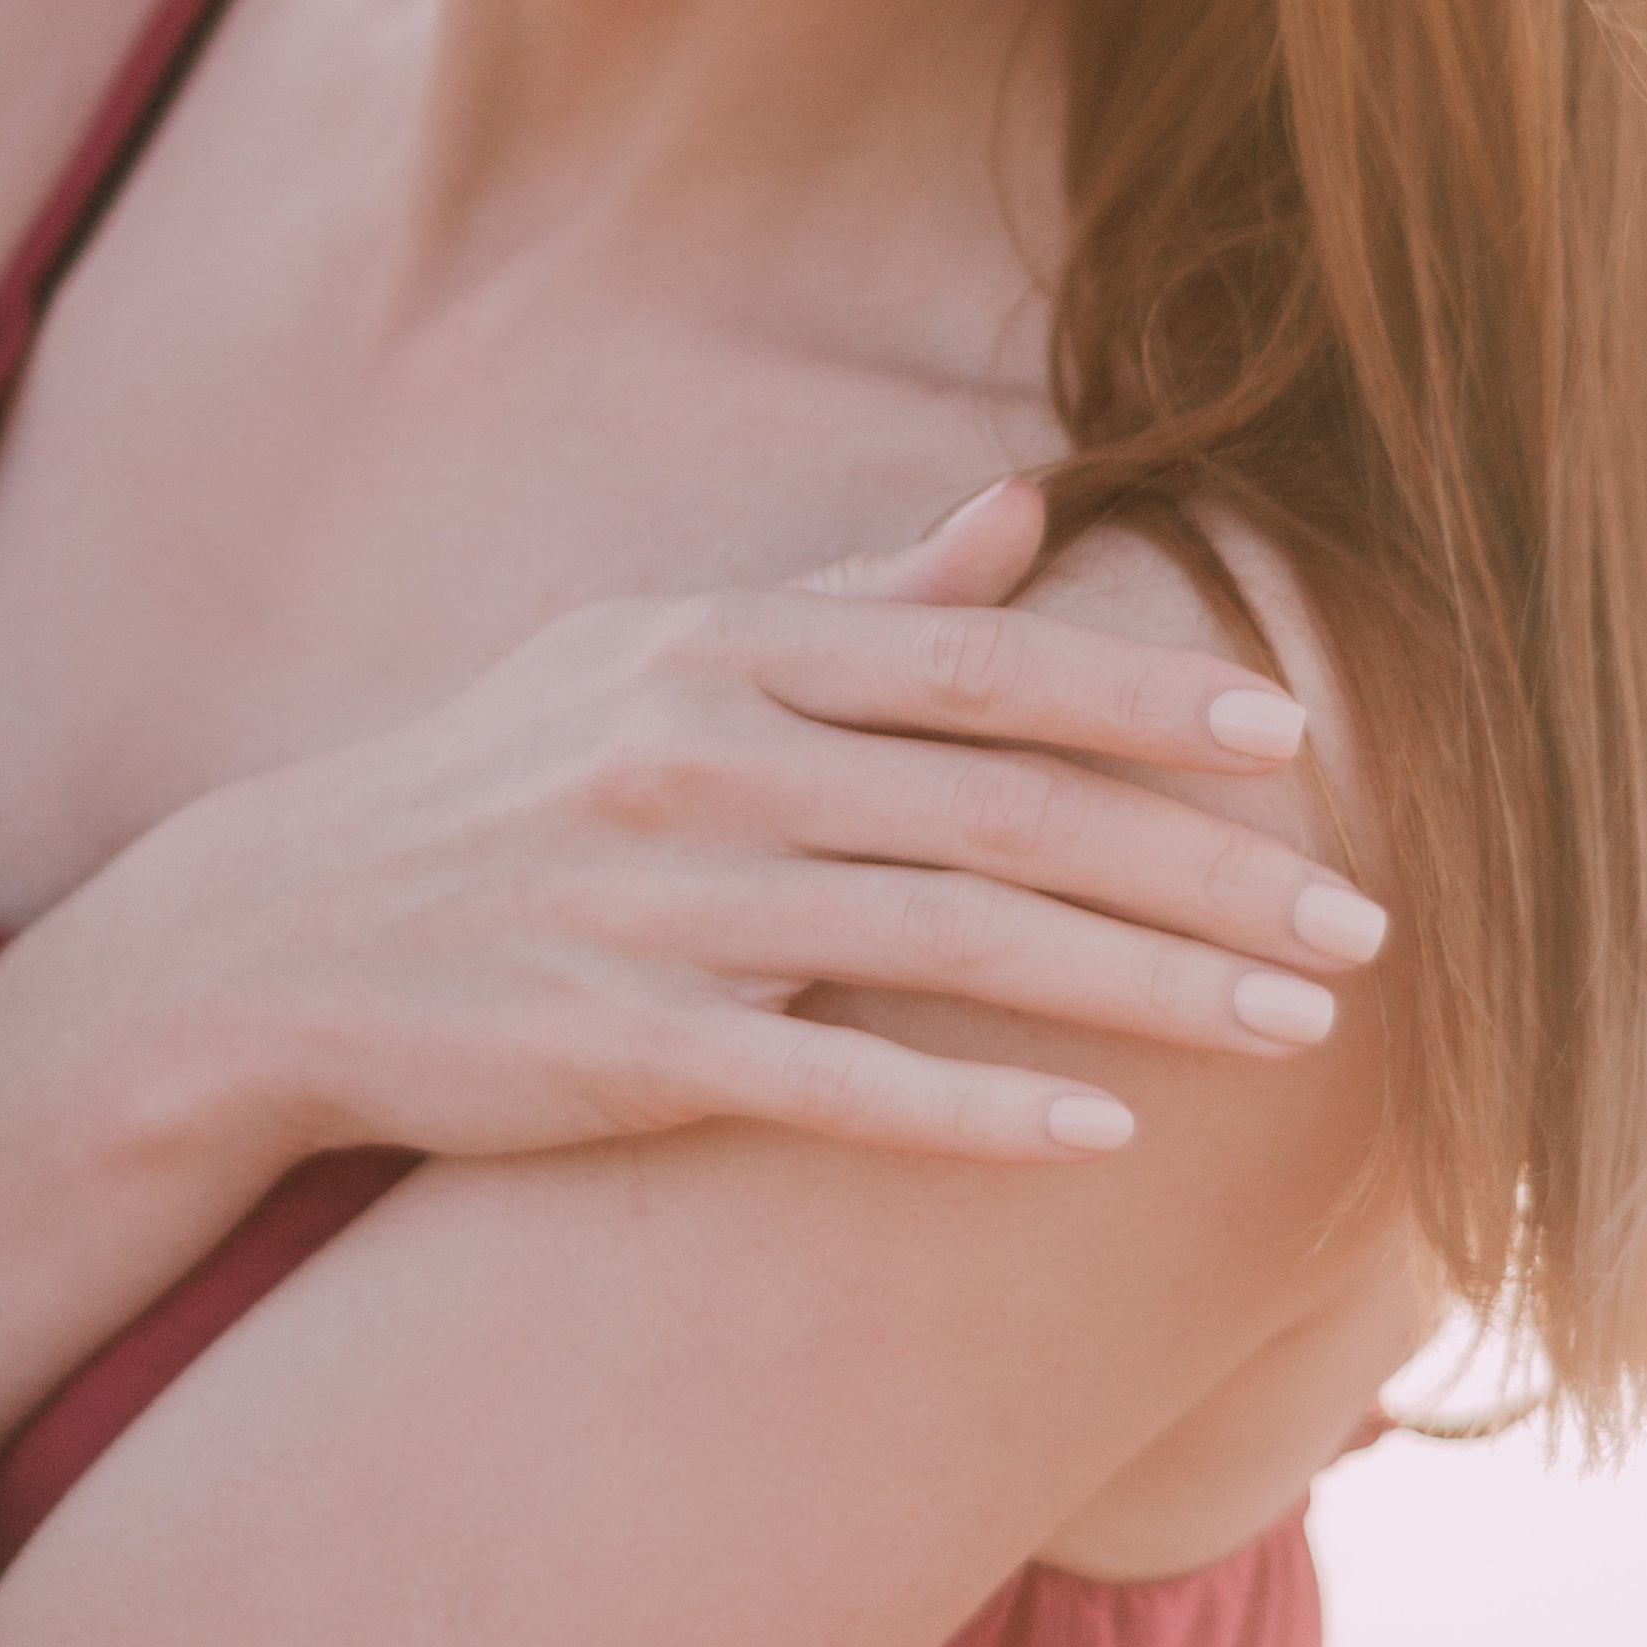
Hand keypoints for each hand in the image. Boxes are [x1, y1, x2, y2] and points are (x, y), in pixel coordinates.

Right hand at [141, 490, 1388, 1168]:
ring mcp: (658, 903)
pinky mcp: (619, 1047)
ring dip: (1141, 988)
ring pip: (948, 943)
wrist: (282, 935)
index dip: (1145, 694)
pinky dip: (970, 1107)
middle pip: (1003, 808)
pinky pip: (826, 1082)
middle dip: (1202, 867)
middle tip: (1364, 922)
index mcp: (722, 647)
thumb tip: (1022, 511)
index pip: (980, 665)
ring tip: (1295, 1030)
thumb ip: (850, 599)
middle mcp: (701, 755)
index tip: (1296, 736)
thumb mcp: (656, 652)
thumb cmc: (505, 778)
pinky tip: (1099, 1136)